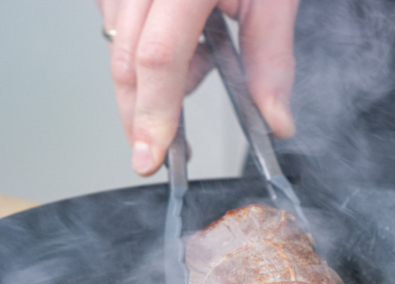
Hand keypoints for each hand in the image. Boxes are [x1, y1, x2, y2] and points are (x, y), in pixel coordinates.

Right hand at [96, 0, 299, 175]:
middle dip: (141, 112)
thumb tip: (276, 120)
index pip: (158, 58)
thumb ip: (271, 59)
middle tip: (160, 147)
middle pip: (126, 58)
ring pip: (118, 41)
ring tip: (203, 62)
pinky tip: (186, 36)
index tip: (151, 156)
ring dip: (152, 74)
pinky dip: (145, 42)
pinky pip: (118, 16)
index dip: (153, 114)